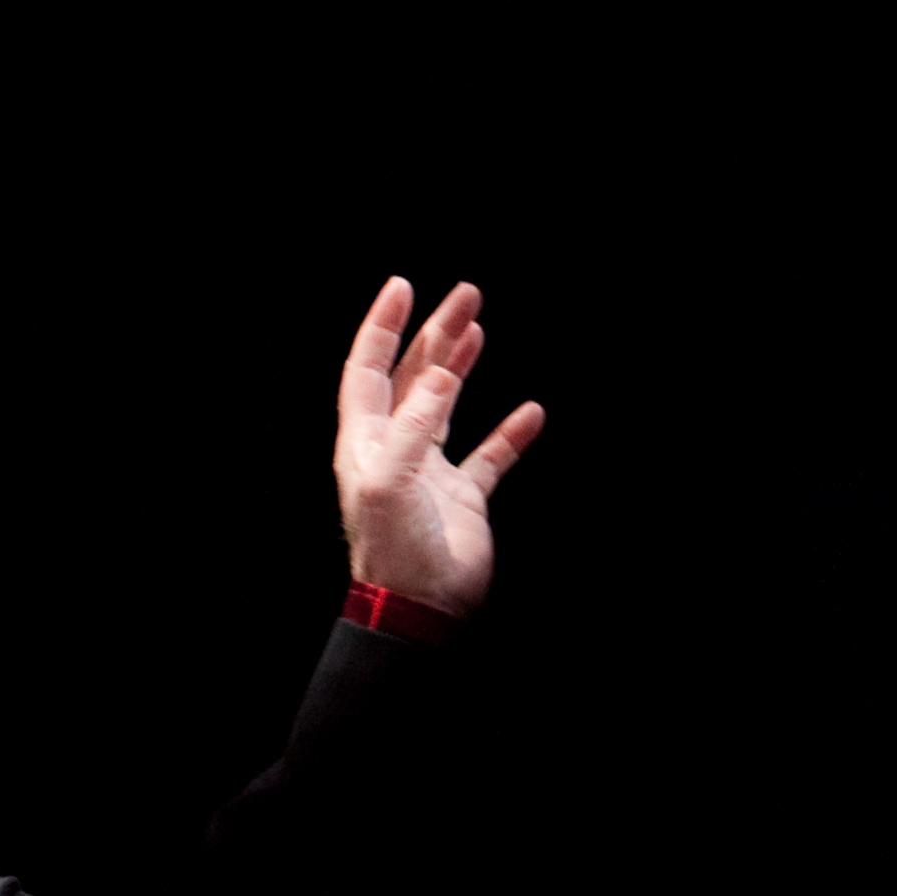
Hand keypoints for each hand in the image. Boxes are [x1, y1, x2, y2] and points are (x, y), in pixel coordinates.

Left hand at [336, 278, 545, 616]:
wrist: (421, 608)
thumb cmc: (395, 551)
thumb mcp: (391, 484)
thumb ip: (413, 427)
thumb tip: (435, 373)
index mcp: (366, 443)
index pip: (369, 370)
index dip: (383, 328)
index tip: (403, 286)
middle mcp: (394, 450)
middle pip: (412, 377)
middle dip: (434, 334)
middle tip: (465, 295)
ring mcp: (429, 472)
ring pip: (446, 405)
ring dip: (460, 366)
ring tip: (478, 326)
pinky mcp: (463, 497)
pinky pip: (489, 456)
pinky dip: (509, 433)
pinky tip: (530, 412)